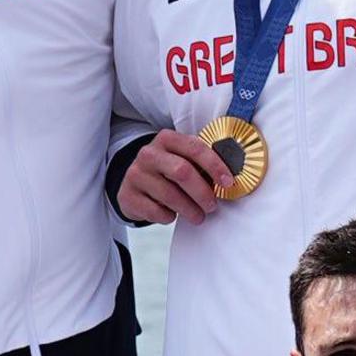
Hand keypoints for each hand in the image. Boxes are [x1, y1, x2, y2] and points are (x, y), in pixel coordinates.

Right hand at [117, 128, 234, 224]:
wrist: (134, 184)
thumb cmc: (167, 171)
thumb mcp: (181, 158)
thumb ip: (201, 163)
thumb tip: (228, 179)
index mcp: (167, 139)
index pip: (195, 148)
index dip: (215, 166)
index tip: (228, 182)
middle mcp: (148, 153)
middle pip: (182, 172)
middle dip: (202, 192)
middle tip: (212, 205)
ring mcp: (135, 174)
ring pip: (169, 195)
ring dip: (190, 210)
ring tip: (198, 216)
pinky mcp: (127, 195)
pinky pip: (155, 211)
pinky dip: (169, 217)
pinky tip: (172, 214)